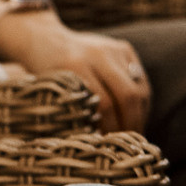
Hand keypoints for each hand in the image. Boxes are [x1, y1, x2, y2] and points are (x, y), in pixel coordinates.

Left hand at [0, 13, 150, 132]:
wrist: (43, 40)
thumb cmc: (44, 75)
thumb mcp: (51, 91)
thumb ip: (71, 112)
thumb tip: (95, 144)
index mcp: (74, 65)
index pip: (103, 104)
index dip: (110, 128)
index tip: (110, 145)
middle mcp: (97, 54)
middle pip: (127, 95)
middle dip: (131, 124)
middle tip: (128, 143)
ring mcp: (112, 49)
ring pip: (139, 89)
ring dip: (140, 115)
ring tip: (134, 133)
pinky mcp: (124, 48)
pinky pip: (141, 80)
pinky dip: (141, 101)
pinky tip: (135, 116)